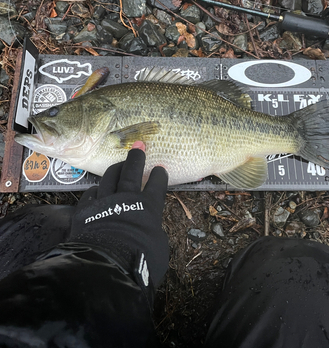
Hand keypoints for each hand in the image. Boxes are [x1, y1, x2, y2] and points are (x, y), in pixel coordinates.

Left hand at [69, 142, 168, 287]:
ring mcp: (104, 201)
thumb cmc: (141, 261)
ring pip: (110, 177)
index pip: (156, 184)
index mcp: (148, 207)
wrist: (106, 266)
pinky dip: (95, 191)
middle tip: (138, 147)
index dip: (159, 175)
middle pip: (132, 171)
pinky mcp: (85, 210)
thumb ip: (154, 233)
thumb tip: (149, 231)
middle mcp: (126, 198)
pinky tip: (96, 190)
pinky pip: (90, 193)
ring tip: (119, 165)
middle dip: (136, 158)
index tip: (159, 169)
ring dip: (116, 168)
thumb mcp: (159, 248)